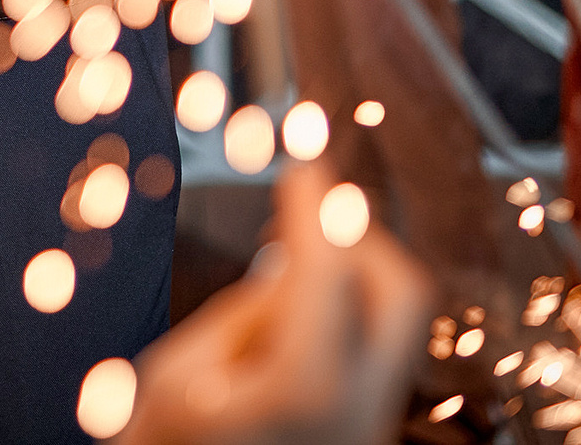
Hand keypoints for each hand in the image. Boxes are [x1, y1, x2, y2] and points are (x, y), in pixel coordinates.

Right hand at [120, 166, 429, 444]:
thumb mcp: (179, 373)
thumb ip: (245, 313)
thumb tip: (293, 263)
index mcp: (306, 390)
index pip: (330, 270)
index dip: (316, 208)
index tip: (302, 162)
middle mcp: (361, 412)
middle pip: (400, 293)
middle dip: (359, 237)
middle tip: (310, 204)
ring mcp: (373, 429)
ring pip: (394, 322)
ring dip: (350, 276)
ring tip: (283, 266)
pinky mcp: (367, 433)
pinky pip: (375, 353)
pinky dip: (345, 316)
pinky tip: (293, 314)